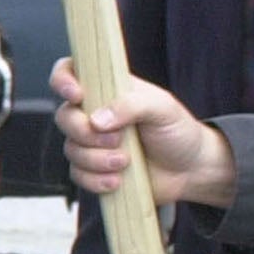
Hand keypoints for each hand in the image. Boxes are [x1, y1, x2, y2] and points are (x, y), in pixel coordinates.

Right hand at [51, 59, 236, 208]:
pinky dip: (95, 180)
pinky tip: (118, 181)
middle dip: (85, 133)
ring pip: (71, 150)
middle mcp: (94, 114)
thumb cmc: (178, 132)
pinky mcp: (93, 169)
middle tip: (118, 140)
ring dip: (96, 160)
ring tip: (125, 163)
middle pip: (64, 117)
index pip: (70, 72)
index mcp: (107, 90)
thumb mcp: (163, 109)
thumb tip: (97, 120)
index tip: (78, 96)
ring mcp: (91, 143)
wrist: (190, 170)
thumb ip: (132, 105)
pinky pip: (77, 174)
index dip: (63, 80)